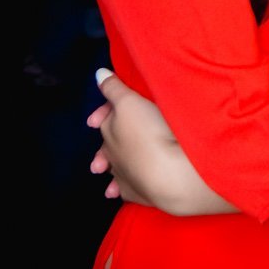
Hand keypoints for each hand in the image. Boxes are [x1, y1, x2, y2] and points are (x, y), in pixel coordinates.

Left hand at [87, 68, 233, 214]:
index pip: (104, 118)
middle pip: (107, 144)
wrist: (170, 175)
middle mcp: (113, 155)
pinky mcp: (138, 195)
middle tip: (104, 138)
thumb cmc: (151, 133)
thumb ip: (114, 88)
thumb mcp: (131, 102)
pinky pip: (124, 190)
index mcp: (110, 131)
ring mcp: (125, 177)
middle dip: (106, 141)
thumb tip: (98, 74)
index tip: (111, 109)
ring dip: (108, 167)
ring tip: (101, 169)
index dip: (105, 111)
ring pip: (112, 169)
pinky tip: (115, 192)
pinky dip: (119, 188)